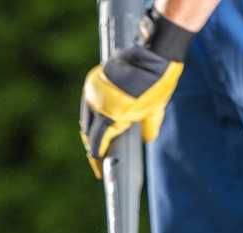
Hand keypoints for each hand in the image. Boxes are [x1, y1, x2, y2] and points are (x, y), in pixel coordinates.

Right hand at [80, 9, 193, 177]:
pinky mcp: (94, 80)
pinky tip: (97, 120)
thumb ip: (149, 128)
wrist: (155, 53)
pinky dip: (91, 114)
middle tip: (98, 157)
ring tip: (96, 141)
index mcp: (110, 117)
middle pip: (88, 133)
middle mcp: (98, 105)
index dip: (96, 159)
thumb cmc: (157, 85)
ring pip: (85, 118)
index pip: (96, 144)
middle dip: (92, 146)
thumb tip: (146, 139)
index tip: (99, 169)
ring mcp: (94, 91)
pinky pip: (88, 103)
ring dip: (89, 131)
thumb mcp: (154, 111)